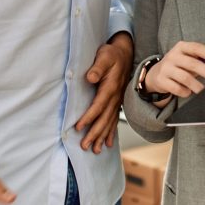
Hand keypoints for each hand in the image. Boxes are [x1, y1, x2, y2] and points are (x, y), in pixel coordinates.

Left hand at [75, 32, 132, 153]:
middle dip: (95, 133)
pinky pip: (114, 120)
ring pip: (110, 122)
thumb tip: (90, 78)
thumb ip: (98, 66)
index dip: (89, 117)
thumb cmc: (112, 54)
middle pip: (104, 118)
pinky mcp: (117, 102)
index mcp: (111, 86)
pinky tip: (107, 143)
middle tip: (85, 146)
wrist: (126, 53)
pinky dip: (111, 132)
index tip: (79, 127)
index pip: (99, 105)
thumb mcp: (104, 55)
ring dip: (102, 136)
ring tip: (95, 150)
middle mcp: (115, 96)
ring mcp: (118, 100)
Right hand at [144, 41, 204, 98]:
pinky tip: (188, 92)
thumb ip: (202, 61)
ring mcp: (166, 68)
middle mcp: (173, 55)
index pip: (197, 48)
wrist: (157, 73)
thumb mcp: (188, 58)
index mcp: (181, 47)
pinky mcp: (161, 80)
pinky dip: (184, 92)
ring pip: (185, 78)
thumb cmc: (179, 65)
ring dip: (197, 85)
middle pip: (193, 64)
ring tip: (204, 91)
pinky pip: (176, 88)